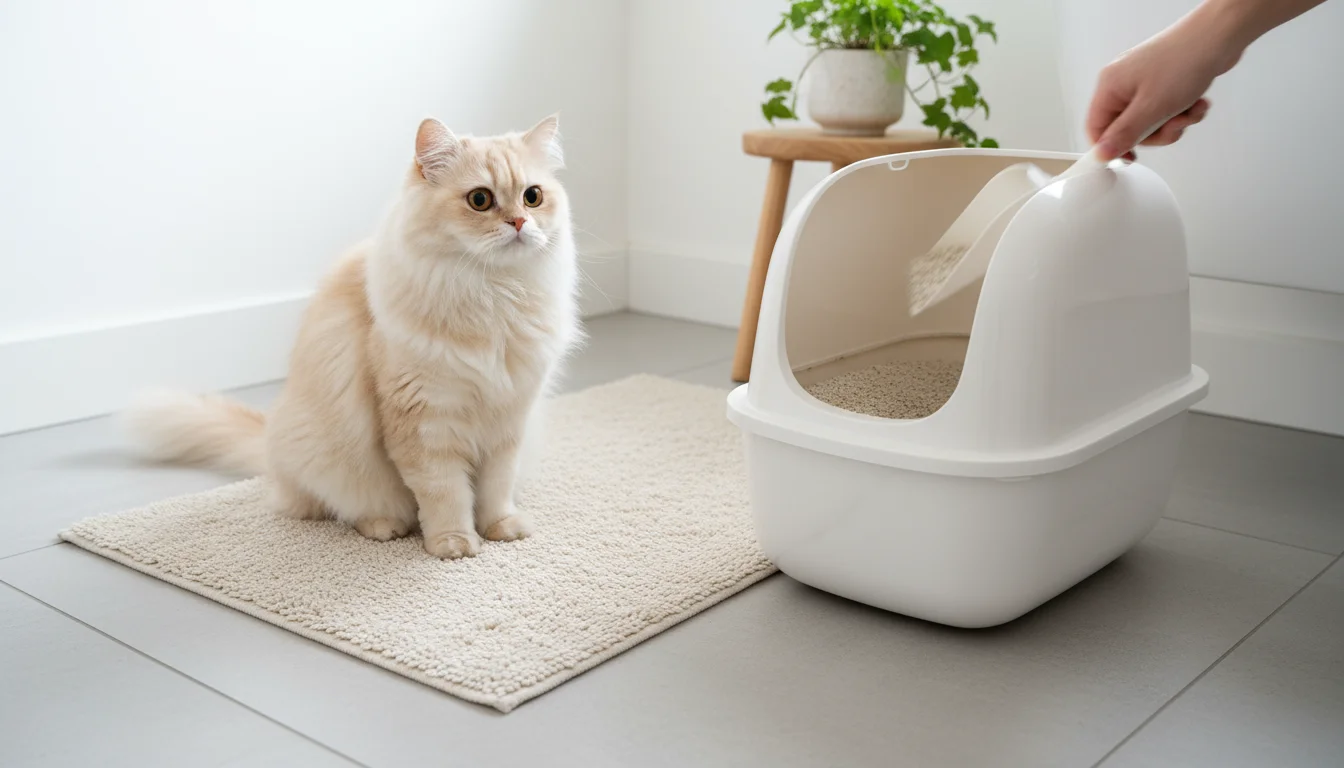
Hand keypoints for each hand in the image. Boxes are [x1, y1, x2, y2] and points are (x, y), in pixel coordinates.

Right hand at [1085, 16, 1238, 160]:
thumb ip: (1124, 135)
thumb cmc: (1184, 61)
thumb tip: (1102, 153)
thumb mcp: (1151, 109)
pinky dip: (1183, 111)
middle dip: (1155, 134)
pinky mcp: (1163, 82)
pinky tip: (1196, 102)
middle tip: (1172, 125)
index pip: (1096, 128)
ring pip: (1150, 122)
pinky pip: (1165, 110)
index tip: (1129, 157)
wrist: (1219, 36)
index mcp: (1110, 86)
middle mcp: (1123, 82)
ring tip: (1188, 110)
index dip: (1111, 147)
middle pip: (1127, 128)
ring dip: (1173, 123)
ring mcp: (1144, 82)